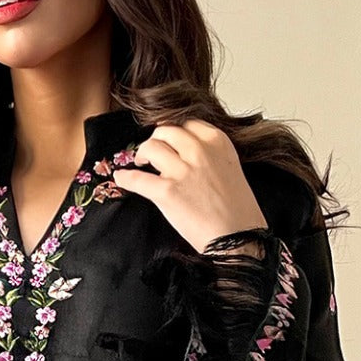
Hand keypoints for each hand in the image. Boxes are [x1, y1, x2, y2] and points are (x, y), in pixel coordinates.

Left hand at [112, 119, 269, 254]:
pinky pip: (137, 178)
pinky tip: (121, 178)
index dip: (174, 133)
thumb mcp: (231, 168)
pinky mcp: (167, 192)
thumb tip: (184, 153)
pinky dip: (126, 177)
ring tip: (141, 164)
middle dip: (157, 140)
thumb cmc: (238, 210)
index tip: (169, 141)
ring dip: (142, 154)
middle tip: (152, 153)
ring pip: (151, 147)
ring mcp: (182, 171)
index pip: (188, 123)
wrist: (238, 238)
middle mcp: (200, 151)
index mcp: (218, 142)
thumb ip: (210, 155)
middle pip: (166, 131)